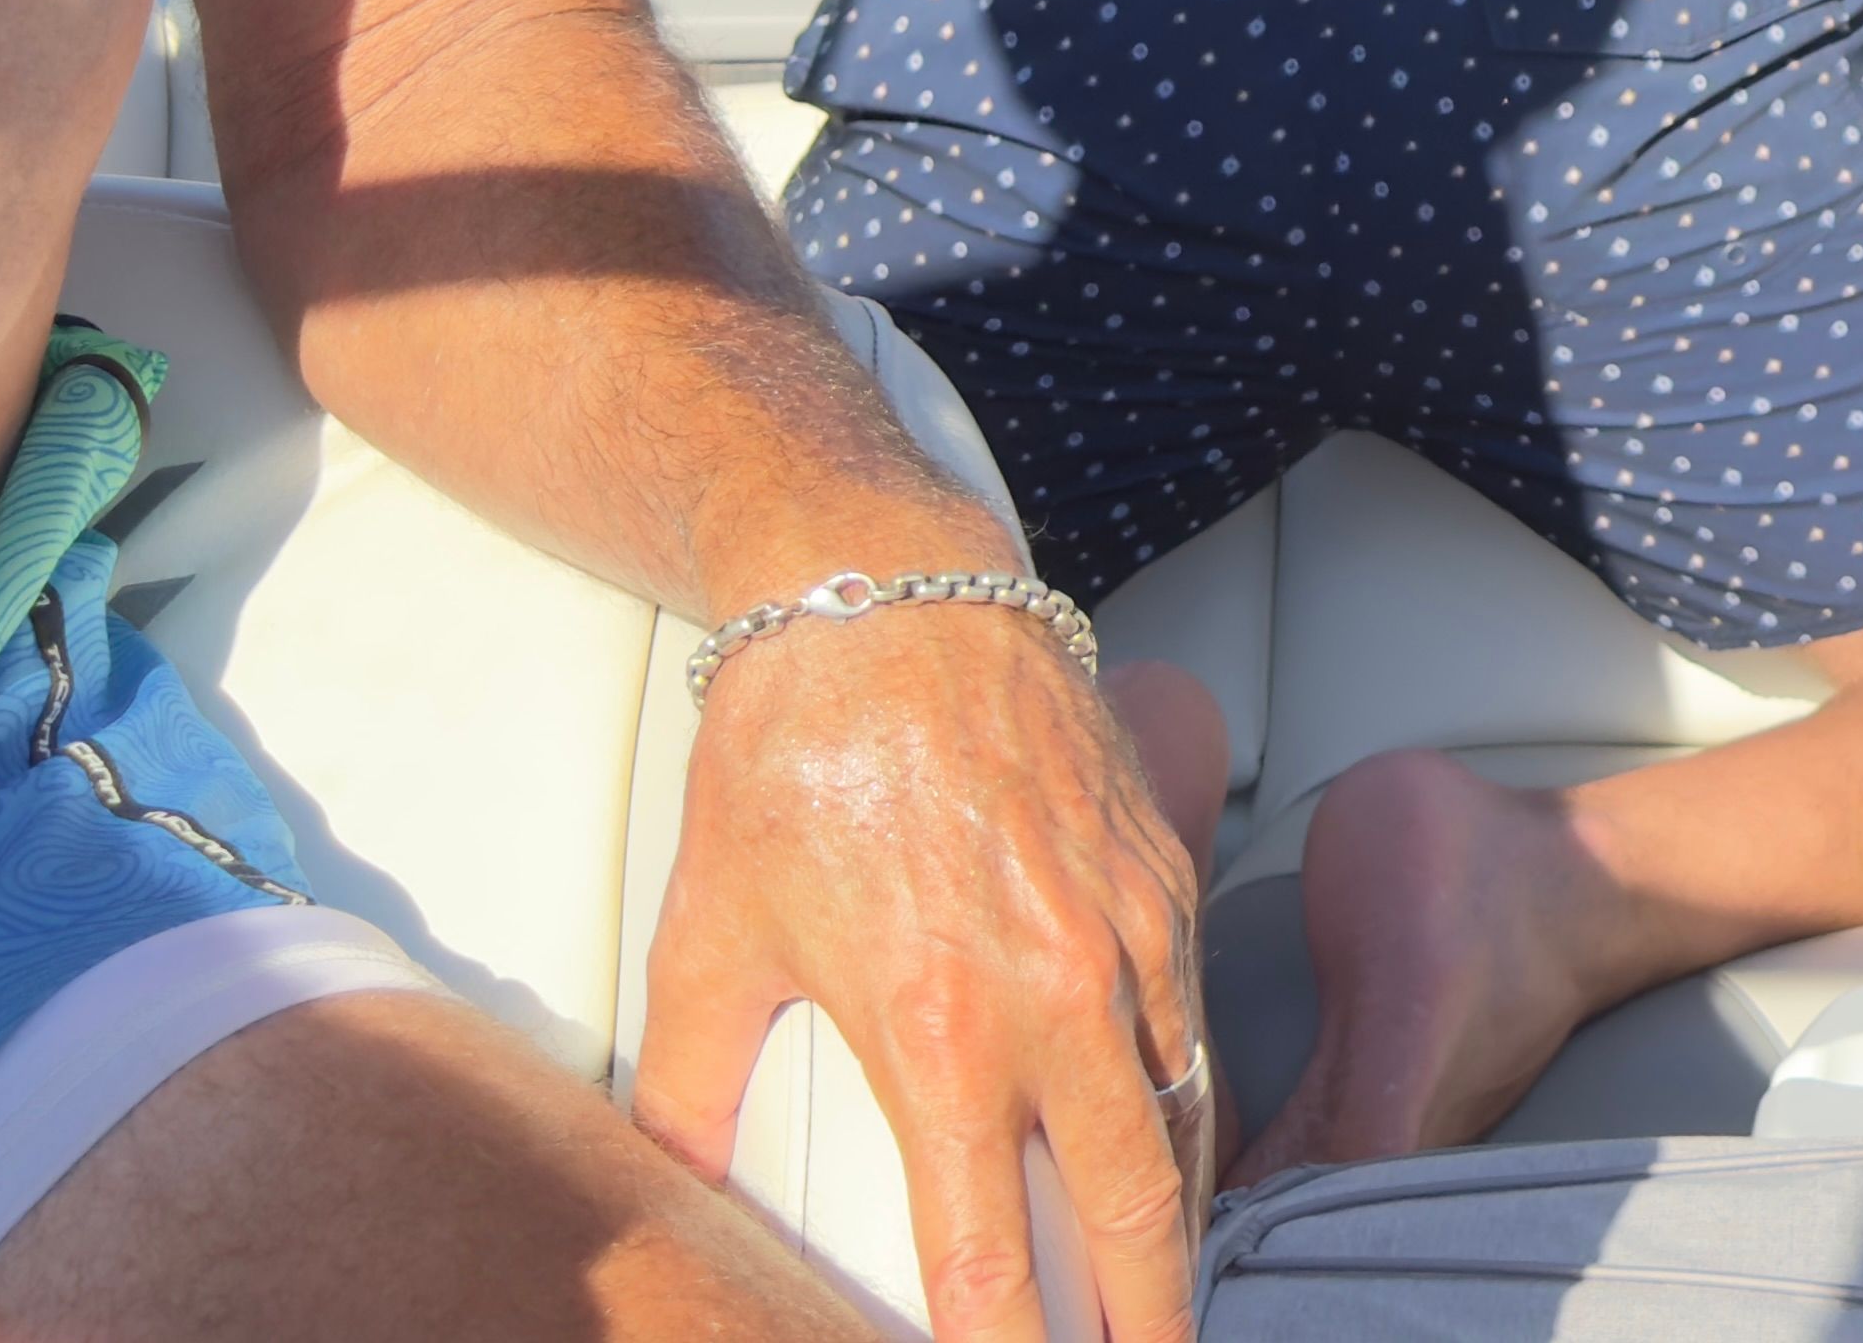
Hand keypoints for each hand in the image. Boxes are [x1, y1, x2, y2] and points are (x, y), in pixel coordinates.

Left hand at [625, 577, 1210, 1342]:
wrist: (892, 592)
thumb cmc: (793, 758)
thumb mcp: (710, 937)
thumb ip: (688, 1087)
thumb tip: (666, 1190)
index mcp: (936, 1029)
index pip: (988, 1247)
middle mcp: (1053, 992)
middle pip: (1131, 1204)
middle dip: (1146, 1319)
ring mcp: (1124, 929)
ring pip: (1185, 1113)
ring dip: (1181, 1219)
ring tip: (1170, 1291)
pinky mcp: (1158, 870)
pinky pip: (1194, 1016)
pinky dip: (1196, 1097)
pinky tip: (1181, 1137)